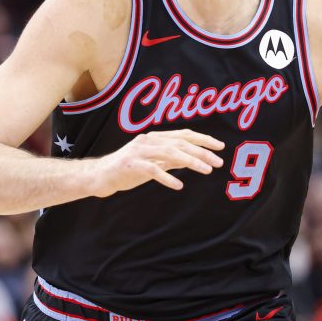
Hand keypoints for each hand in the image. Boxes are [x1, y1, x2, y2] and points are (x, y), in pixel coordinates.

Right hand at [94, 129, 224, 194]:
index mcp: (155, 137)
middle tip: (219, 162)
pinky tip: (179, 185)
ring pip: (169, 153)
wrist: (100, 176)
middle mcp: (148, 140)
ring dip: (191, 161)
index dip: (203, 139)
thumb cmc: (129, 169)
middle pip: (180, 142)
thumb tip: (193, 160)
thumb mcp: (154, 162)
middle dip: (202, 151)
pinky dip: (167, 177)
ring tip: (207, 171)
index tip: (220, 147)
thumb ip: (172, 159)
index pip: (184, 134)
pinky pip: (152, 170)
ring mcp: (138, 152)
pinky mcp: (130, 165)